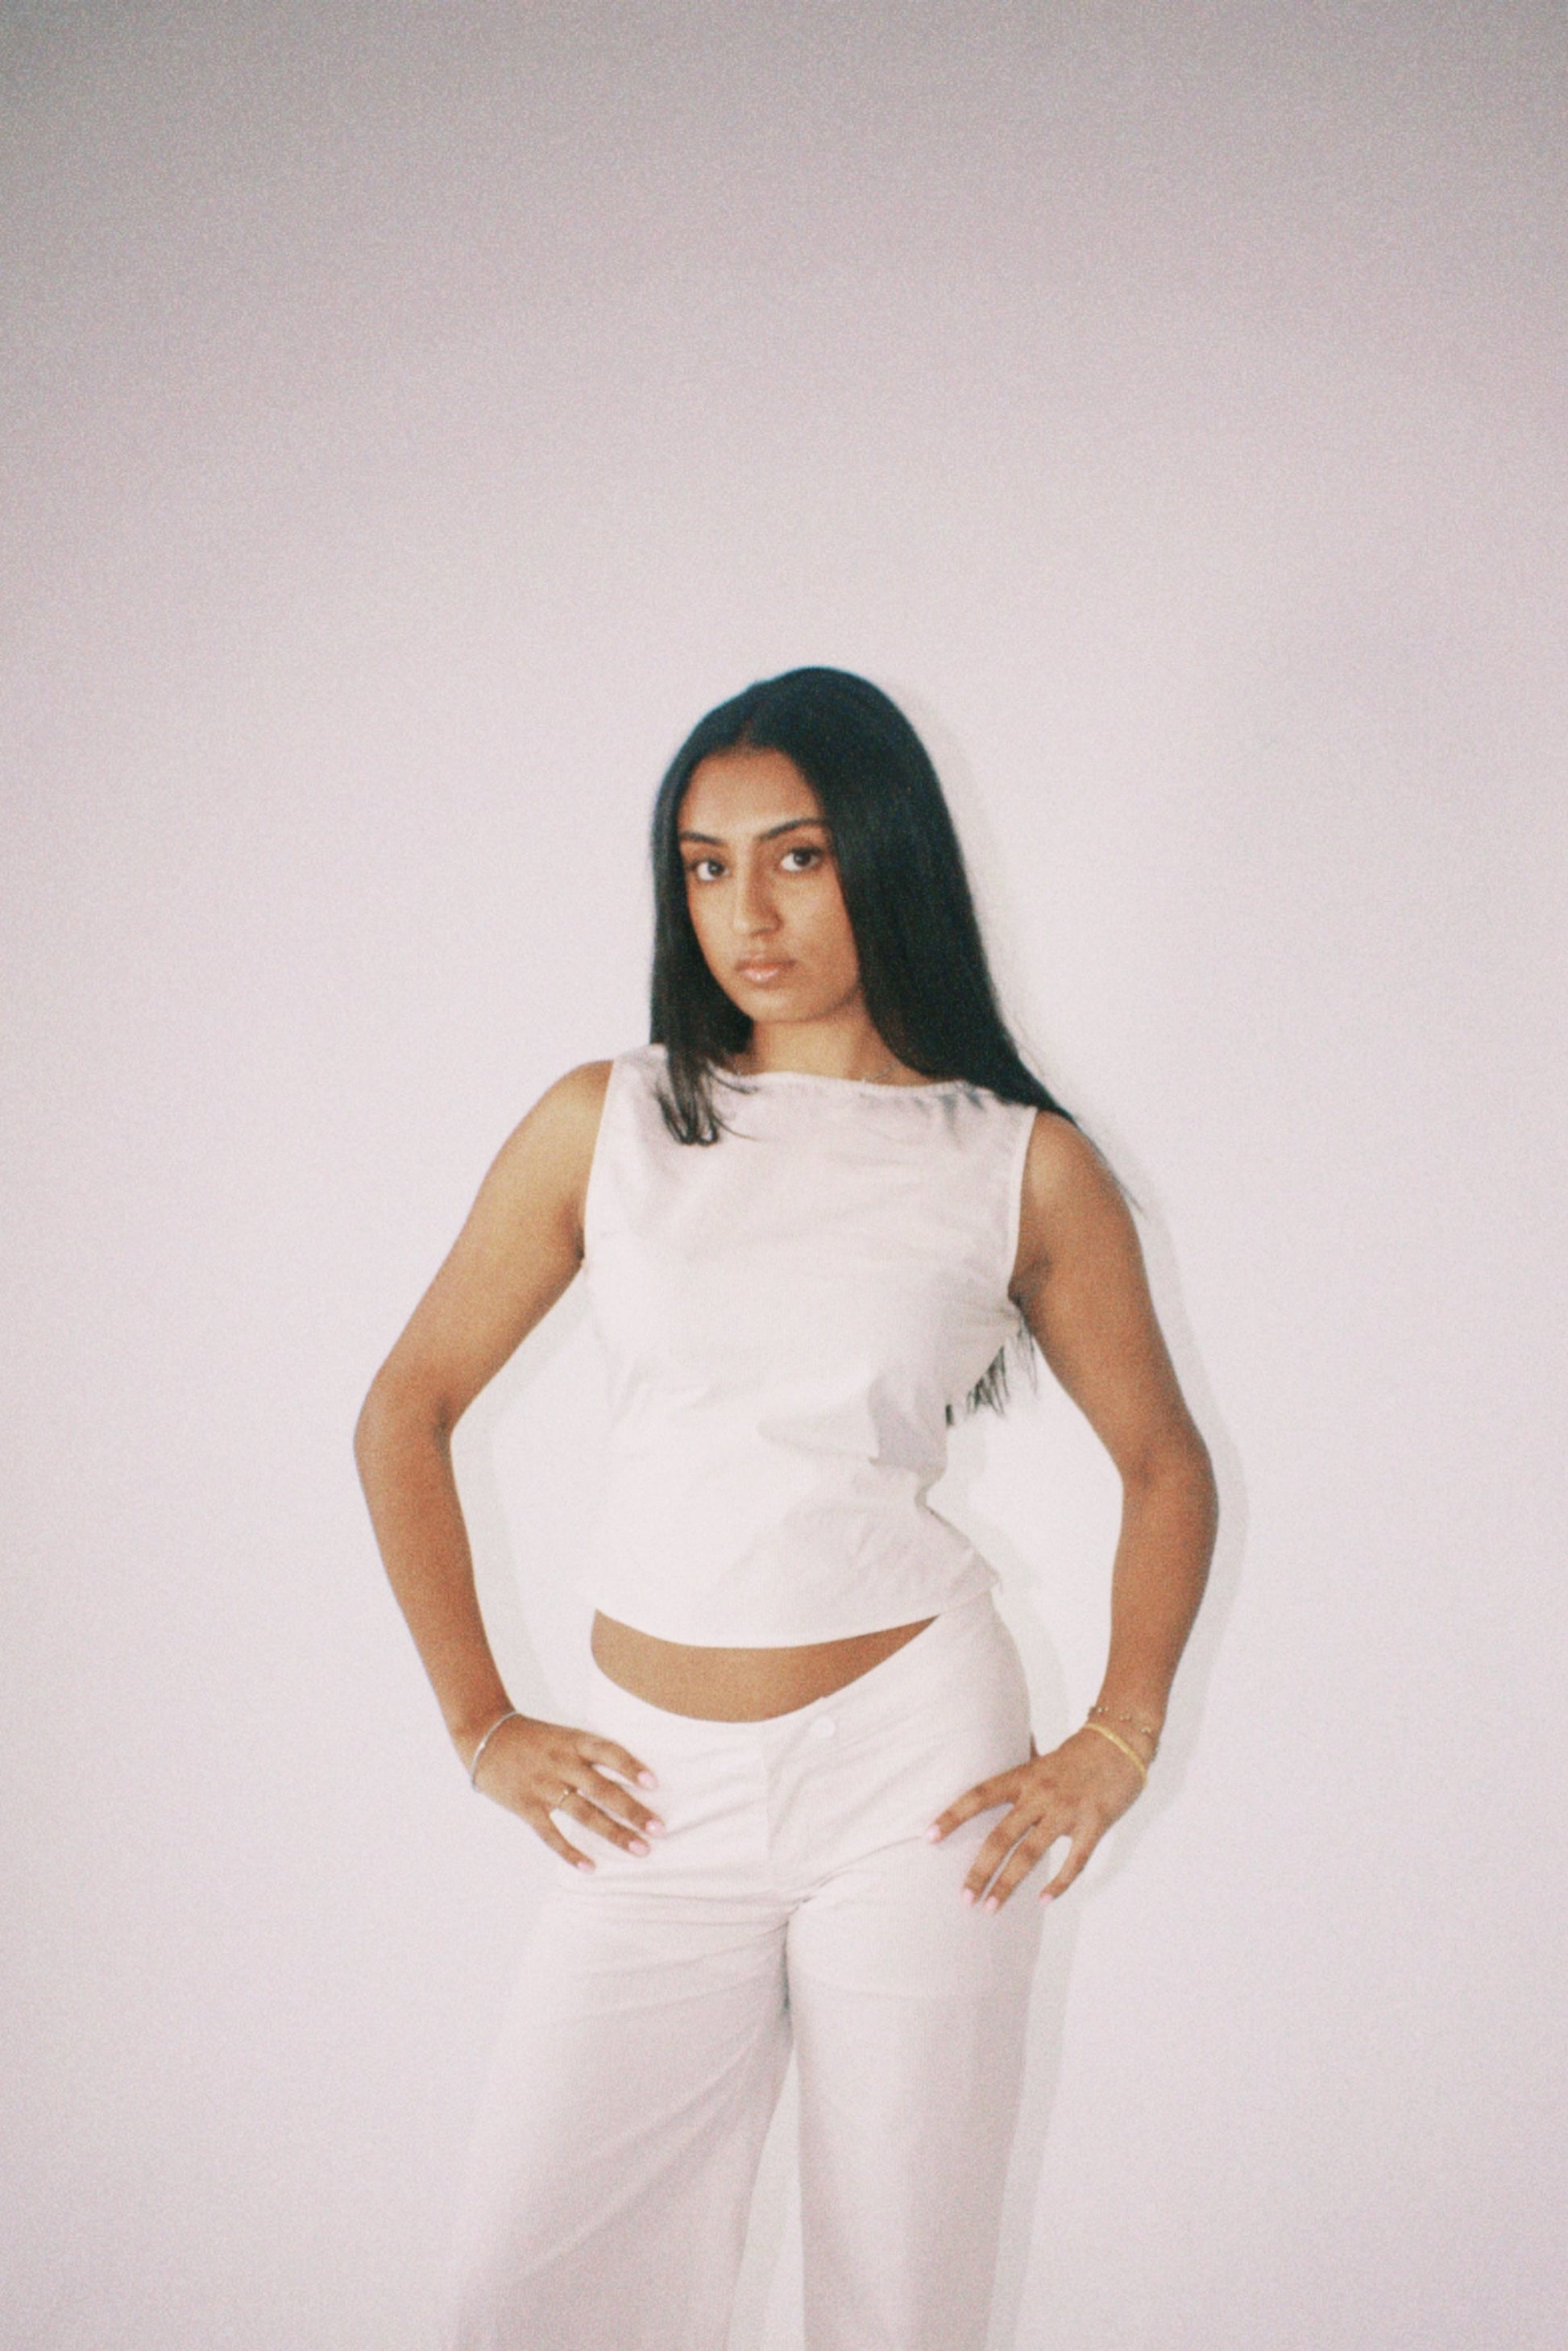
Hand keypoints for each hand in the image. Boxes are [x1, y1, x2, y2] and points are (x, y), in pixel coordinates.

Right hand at [467, 1713, 664, 1870]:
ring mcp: (544, 1786)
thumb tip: (630, 1776)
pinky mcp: (526, 1806)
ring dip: (614, 1833)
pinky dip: (570, 1852)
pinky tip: (590, 1867)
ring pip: (584, 1814)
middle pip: (603, 1789)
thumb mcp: (565, 1736)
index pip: (608, 1751)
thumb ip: (591, 1754)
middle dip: (633, 1811)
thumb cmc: (535, 1739)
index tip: (654, 1783)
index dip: (631, 1766)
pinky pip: (551, 1834)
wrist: (486, 1736)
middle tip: (659, 1829)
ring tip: (640, 1849)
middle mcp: (562, 1763)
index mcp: (574, 1742)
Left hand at [926, 1725, 1147, 1909]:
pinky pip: (1074, 1860)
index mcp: (1023, 1777)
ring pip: (1031, 1853)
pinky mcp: (1094, 1824)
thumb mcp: (1041, 1757)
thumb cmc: (1078, 1753)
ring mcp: (1067, 1811)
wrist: (1121, 1743)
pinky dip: (1060, 1883)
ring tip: (990, 1907)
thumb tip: (990, 1763)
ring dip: (1008, 1883)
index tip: (928, 1837)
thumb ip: (1017, 1767)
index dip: (952, 1816)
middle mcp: (1040, 1794)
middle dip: (980, 1870)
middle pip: (1001, 1836)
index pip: (979, 1796)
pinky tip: (1043, 1900)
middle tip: (963, 1898)